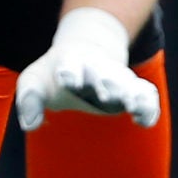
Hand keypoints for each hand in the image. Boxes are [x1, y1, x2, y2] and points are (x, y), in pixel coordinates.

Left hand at [16, 6, 158, 129]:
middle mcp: (96, 69)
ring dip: (130, 94)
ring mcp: (115, 79)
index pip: (69, 65)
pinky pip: (146, 95)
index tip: (68, 80)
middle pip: (103, 74)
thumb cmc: (54, 74)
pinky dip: (148, 107)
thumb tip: (31, 125)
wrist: (84, 52)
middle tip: (104, 92)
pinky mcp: (130, 91)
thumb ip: (29, 100)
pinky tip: (142, 122)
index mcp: (70, 63)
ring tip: (133, 107)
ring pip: (128, 84)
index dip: (69, 72)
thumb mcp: (34, 81)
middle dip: (105, 82)